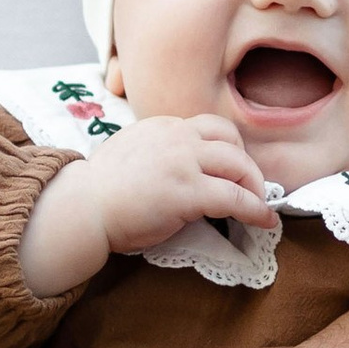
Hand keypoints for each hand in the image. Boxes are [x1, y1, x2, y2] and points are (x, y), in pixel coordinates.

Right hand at [21, 115, 273, 295]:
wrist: (83, 208)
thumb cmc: (101, 191)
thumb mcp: (130, 153)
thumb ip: (158, 153)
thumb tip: (180, 171)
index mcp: (162, 126)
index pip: (209, 127)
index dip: (229, 148)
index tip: (233, 168)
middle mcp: (176, 136)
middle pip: (231, 140)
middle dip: (247, 165)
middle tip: (251, 188)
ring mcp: (184, 162)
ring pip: (239, 165)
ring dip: (255, 186)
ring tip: (260, 205)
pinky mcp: (188, 191)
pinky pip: (235, 198)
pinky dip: (256, 210)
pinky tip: (265, 221)